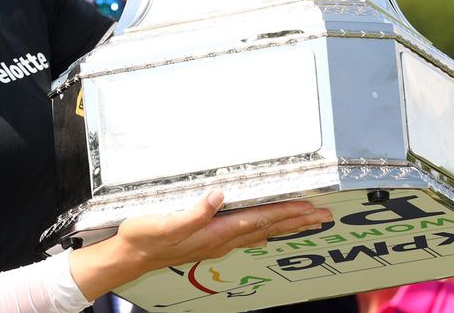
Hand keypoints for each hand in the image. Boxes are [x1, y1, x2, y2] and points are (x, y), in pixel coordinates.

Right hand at [69, 190, 331, 299]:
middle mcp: (222, 239)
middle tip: (323, 216)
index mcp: (216, 231)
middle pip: (268, 228)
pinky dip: (263, 230)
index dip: (286, 211)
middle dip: (296, 221)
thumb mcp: (164, 222)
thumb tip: (218, 196)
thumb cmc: (145, 237)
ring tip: (305, 221)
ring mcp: (216, 242)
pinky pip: (246, 235)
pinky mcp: (208, 241)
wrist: (130, 257)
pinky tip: (266, 231)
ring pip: (260, 232)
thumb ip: (193, 212)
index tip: (309, 206)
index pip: (260, 219)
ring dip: (285, 226)